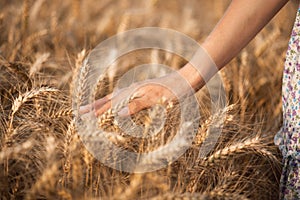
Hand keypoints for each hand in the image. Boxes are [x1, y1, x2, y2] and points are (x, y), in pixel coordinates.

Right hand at [79, 71, 194, 116]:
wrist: (187, 79)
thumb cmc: (174, 90)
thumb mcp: (156, 99)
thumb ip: (137, 106)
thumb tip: (117, 114)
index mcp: (132, 92)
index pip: (110, 104)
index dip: (96, 111)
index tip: (82, 117)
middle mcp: (132, 90)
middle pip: (108, 99)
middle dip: (94, 106)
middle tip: (80, 112)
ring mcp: (137, 90)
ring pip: (115, 97)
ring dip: (102, 104)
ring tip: (93, 108)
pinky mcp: (144, 91)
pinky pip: (124, 97)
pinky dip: (115, 101)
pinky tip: (117, 103)